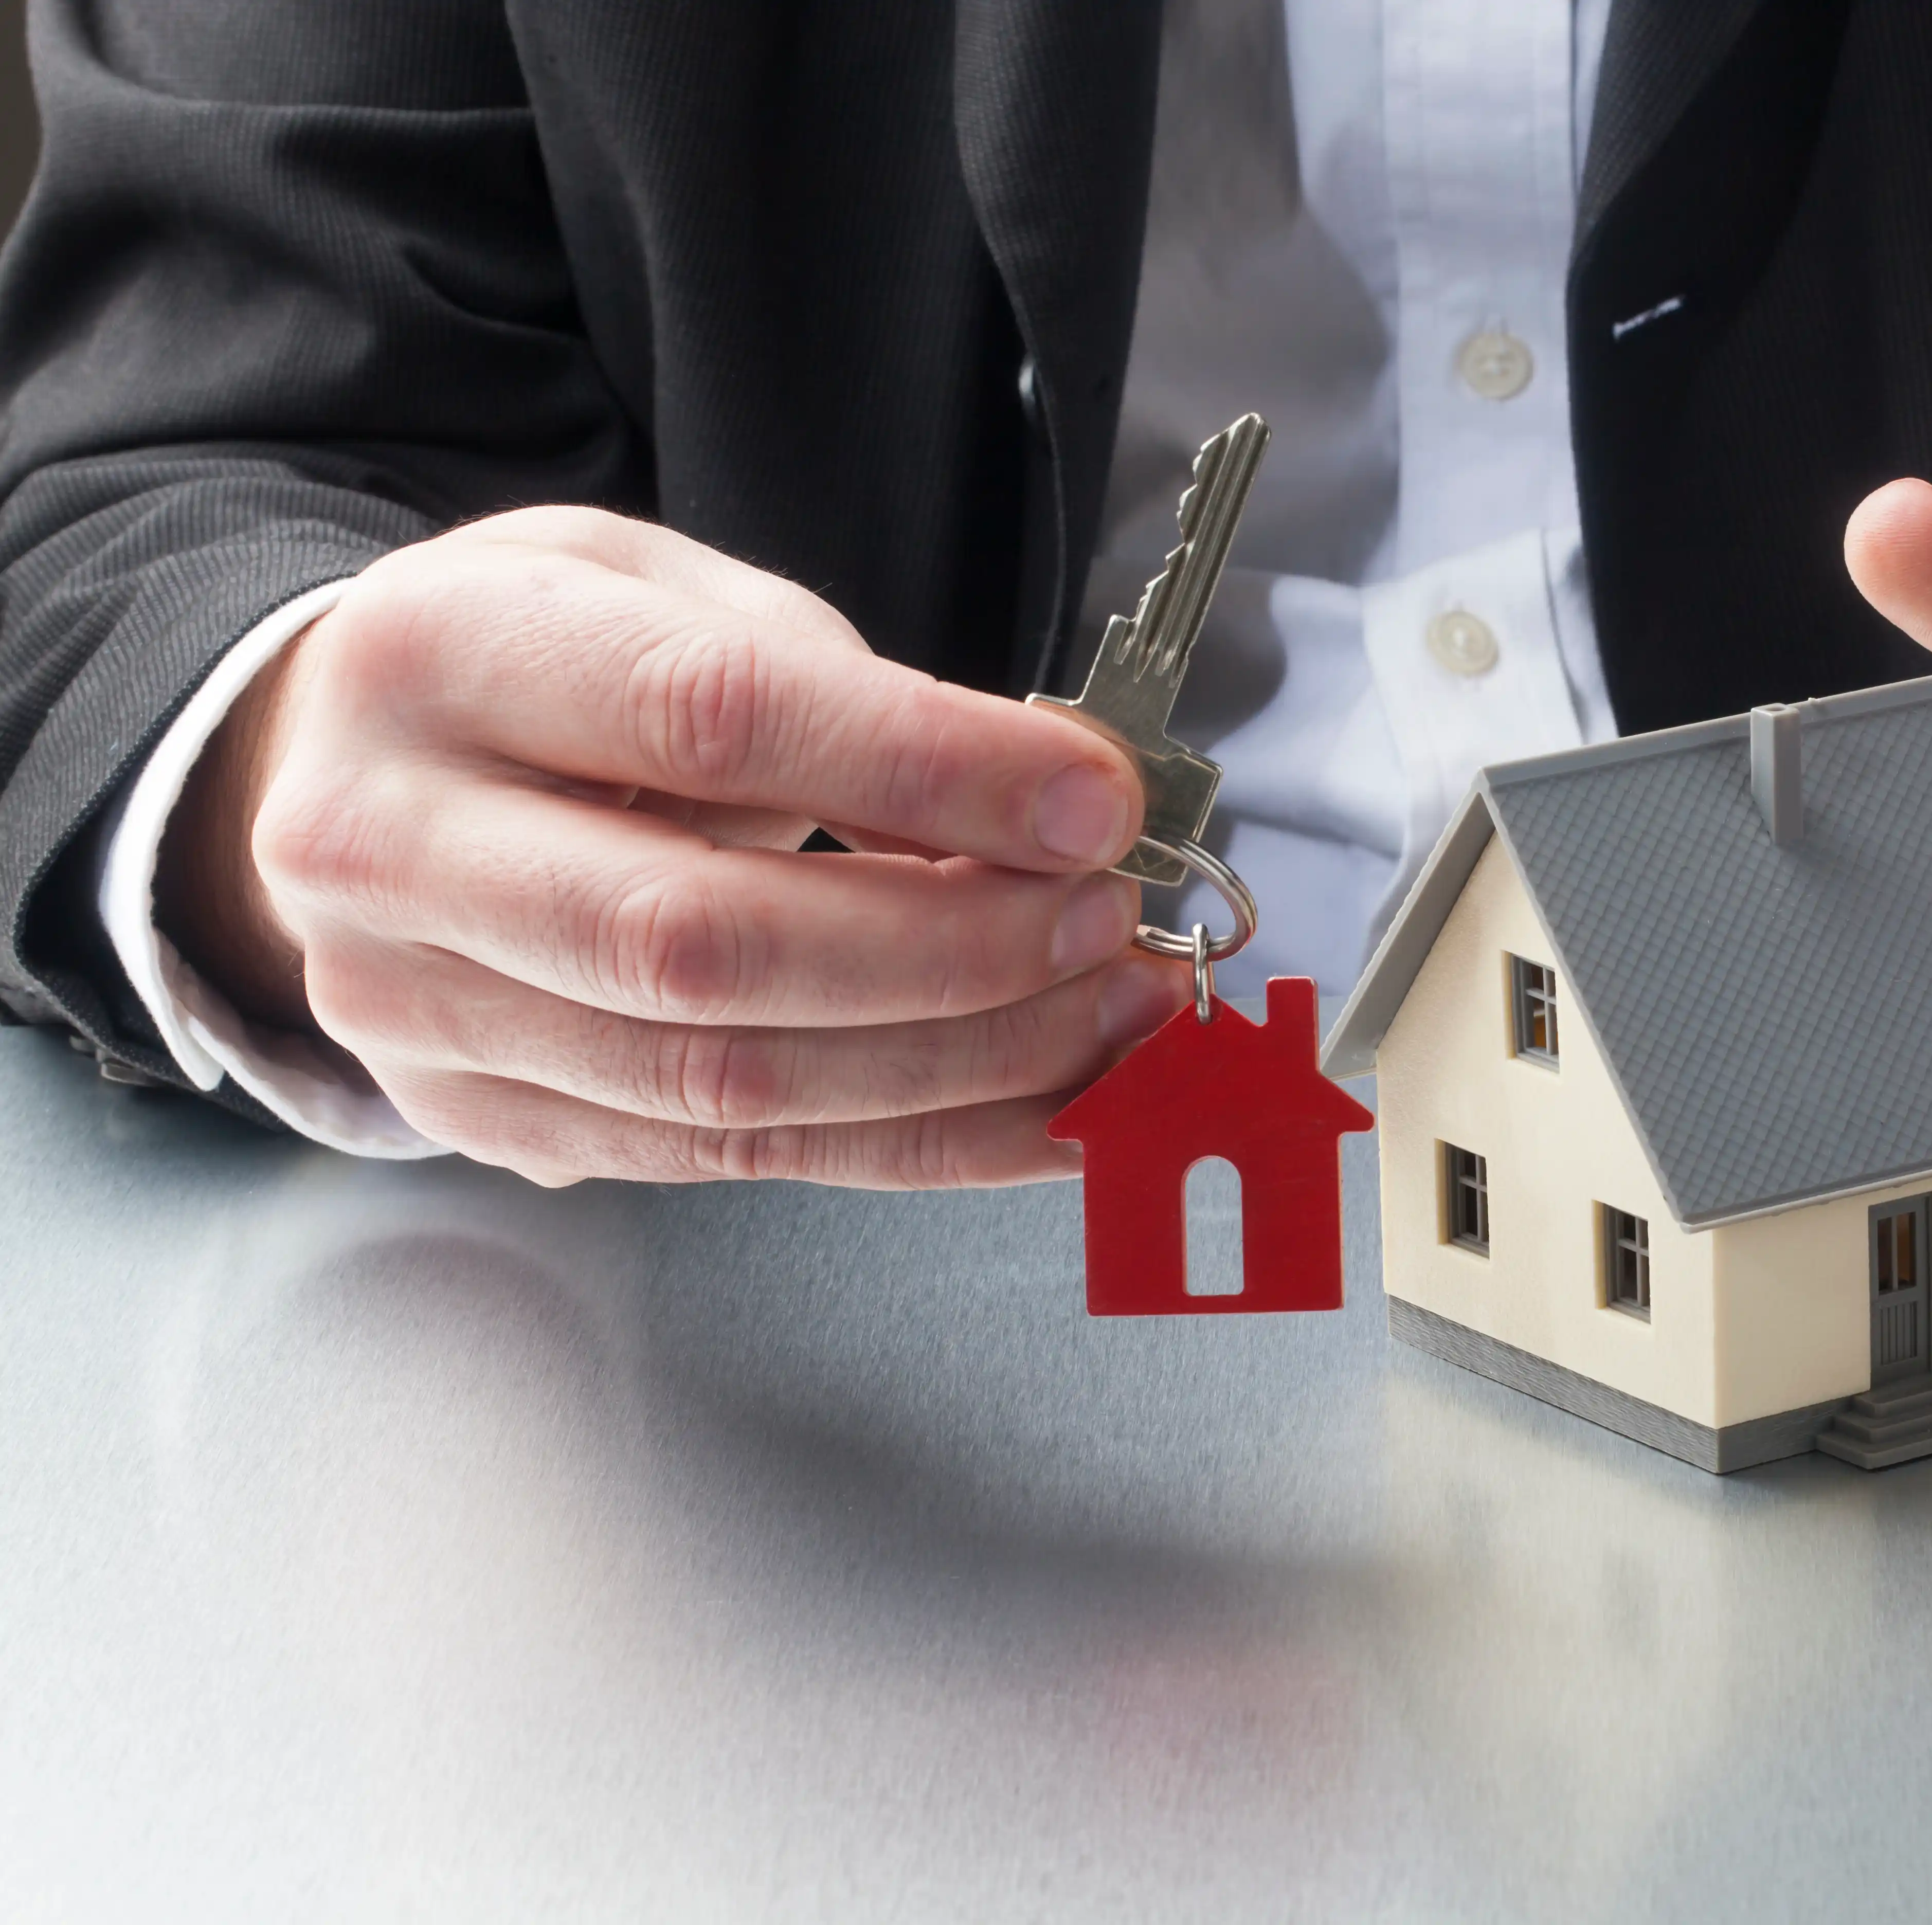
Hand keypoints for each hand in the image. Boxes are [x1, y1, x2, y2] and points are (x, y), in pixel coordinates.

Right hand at [156, 507, 1189, 1185]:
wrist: (353, 768)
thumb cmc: (539, 665)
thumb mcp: (663, 593)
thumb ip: (835, 684)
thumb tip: (1040, 807)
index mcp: (434, 661)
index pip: (712, 719)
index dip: (928, 769)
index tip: (1090, 799)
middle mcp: (390, 848)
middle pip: (708, 939)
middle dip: (955, 947)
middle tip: (1110, 922)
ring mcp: (420, 1009)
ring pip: (728, 1079)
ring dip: (964, 1062)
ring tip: (1113, 1014)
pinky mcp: (485, 1117)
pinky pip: (735, 1157)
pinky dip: (921, 1142)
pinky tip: (1048, 1108)